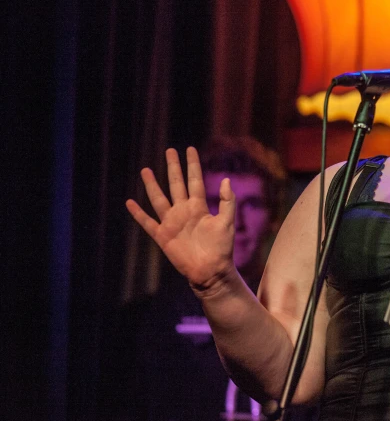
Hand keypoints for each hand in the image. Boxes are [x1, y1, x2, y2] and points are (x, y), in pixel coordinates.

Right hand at [126, 147, 236, 289]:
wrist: (211, 271)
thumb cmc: (222, 248)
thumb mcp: (227, 222)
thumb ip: (227, 201)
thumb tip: (226, 180)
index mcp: (200, 207)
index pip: (195, 181)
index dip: (192, 165)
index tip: (190, 149)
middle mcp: (184, 211)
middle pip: (176, 184)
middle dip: (173, 168)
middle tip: (170, 151)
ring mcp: (172, 223)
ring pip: (159, 199)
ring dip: (152, 185)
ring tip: (146, 170)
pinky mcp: (163, 236)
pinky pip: (148, 222)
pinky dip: (138, 213)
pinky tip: (130, 203)